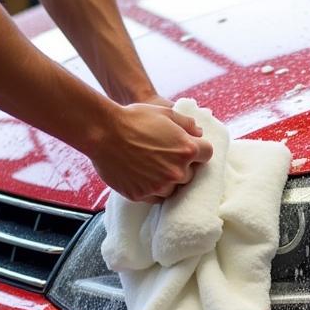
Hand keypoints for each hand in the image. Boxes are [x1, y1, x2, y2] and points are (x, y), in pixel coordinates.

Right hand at [88, 101, 212, 201]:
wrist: (103, 132)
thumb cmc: (133, 119)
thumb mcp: (165, 113)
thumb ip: (187, 123)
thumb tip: (198, 133)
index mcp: (187, 149)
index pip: (207, 154)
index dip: (198, 150)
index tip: (189, 149)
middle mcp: (177, 171)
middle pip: (191, 175)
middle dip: (182, 166)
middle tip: (165, 157)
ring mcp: (159, 186)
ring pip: (173, 189)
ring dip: (167, 180)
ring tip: (151, 166)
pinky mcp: (142, 195)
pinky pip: (155, 197)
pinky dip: (151, 188)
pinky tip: (141, 175)